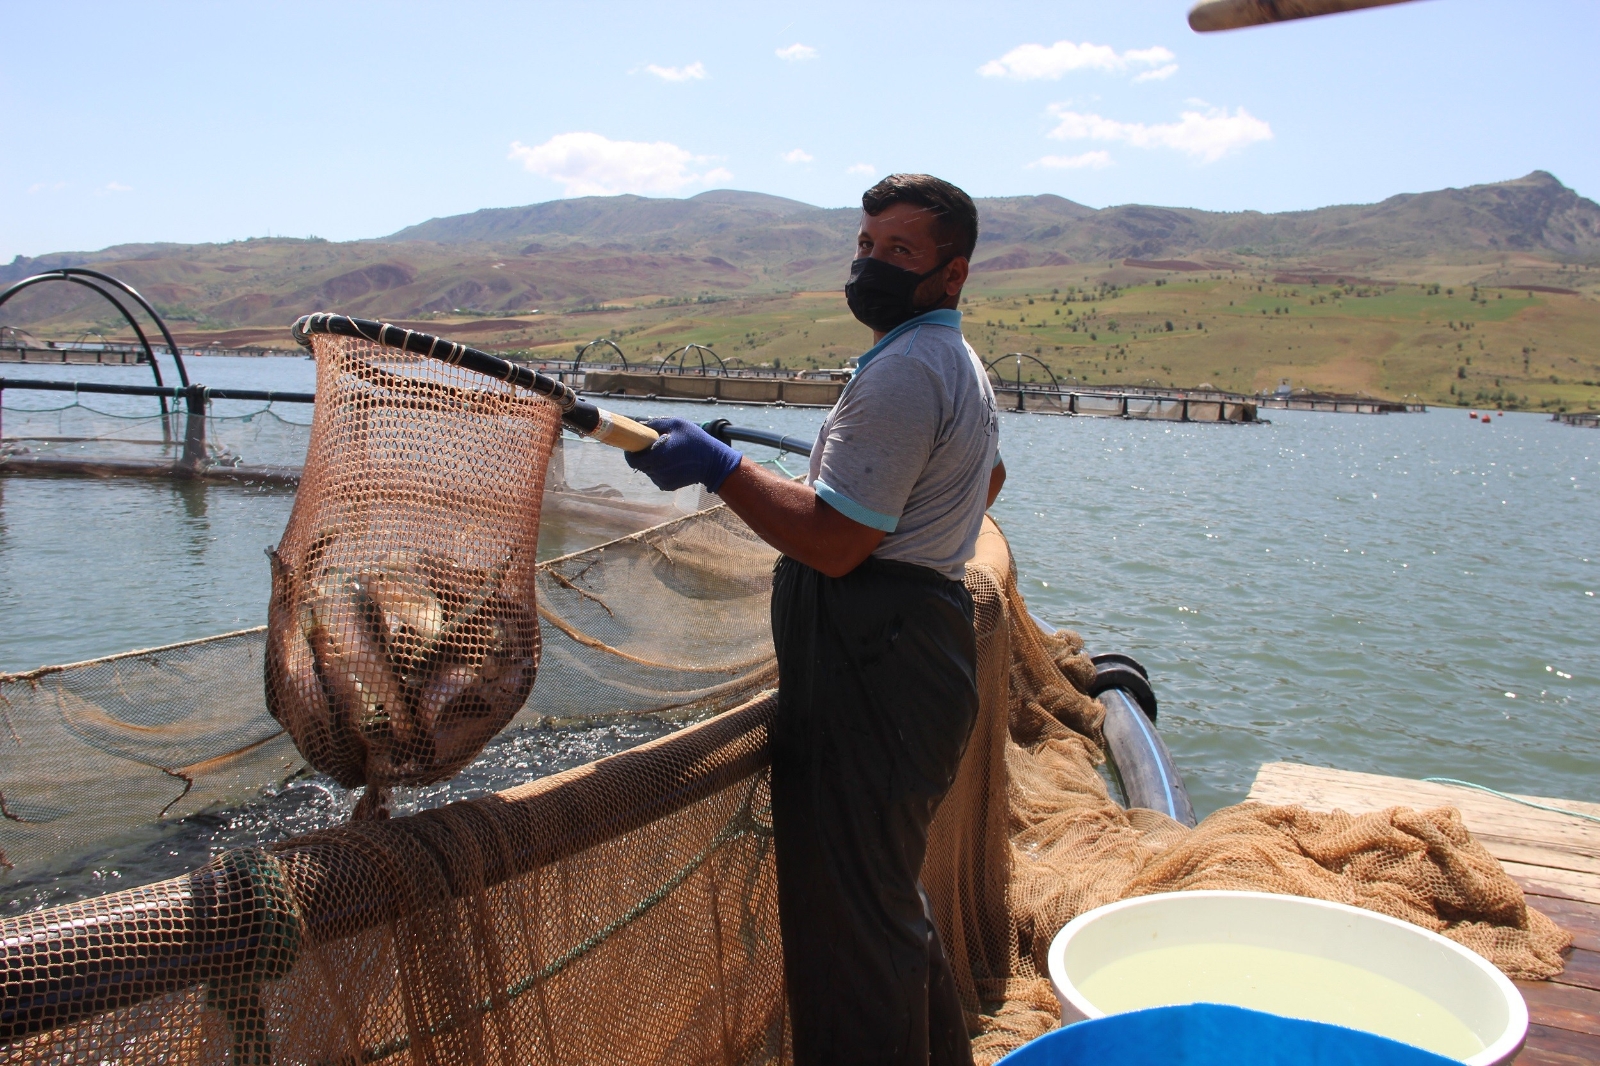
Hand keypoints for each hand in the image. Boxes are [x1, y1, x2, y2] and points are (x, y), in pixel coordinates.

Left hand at [624, 417, 743, 492]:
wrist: (713, 462)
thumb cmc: (695, 440)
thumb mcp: (677, 424)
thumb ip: (656, 424)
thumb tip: (641, 425)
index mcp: (657, 456)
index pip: (632, 460)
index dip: (630, 453)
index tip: (633, 445)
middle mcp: (658, 471)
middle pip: (639, 466)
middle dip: (641, 456)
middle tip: (649, 447)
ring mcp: (663, 480)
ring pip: (648, 471)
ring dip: (651, 463)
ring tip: (665, 454)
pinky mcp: (668, 486)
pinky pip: (656, 477)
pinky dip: (659, 470)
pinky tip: (671, 463)